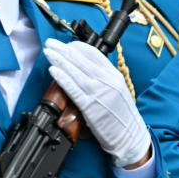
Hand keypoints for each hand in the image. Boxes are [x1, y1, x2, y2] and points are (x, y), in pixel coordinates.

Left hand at [44, 39, 150, 167]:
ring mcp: (99, 93)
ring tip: (48, 53)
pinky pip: (73, 89)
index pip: (94, 54)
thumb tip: (83, 70)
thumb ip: (102, 79)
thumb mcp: (117, 90)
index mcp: (114, 75)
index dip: (77, 47)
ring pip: (75, 72)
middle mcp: (107, 80)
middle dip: (63, 50)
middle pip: (82, 60)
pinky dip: (63, 78)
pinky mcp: (90, 106)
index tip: (66, 45)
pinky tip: (54, 71)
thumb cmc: (122, 115)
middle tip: (51, 43)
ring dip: (59, 60)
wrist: (129, 134)